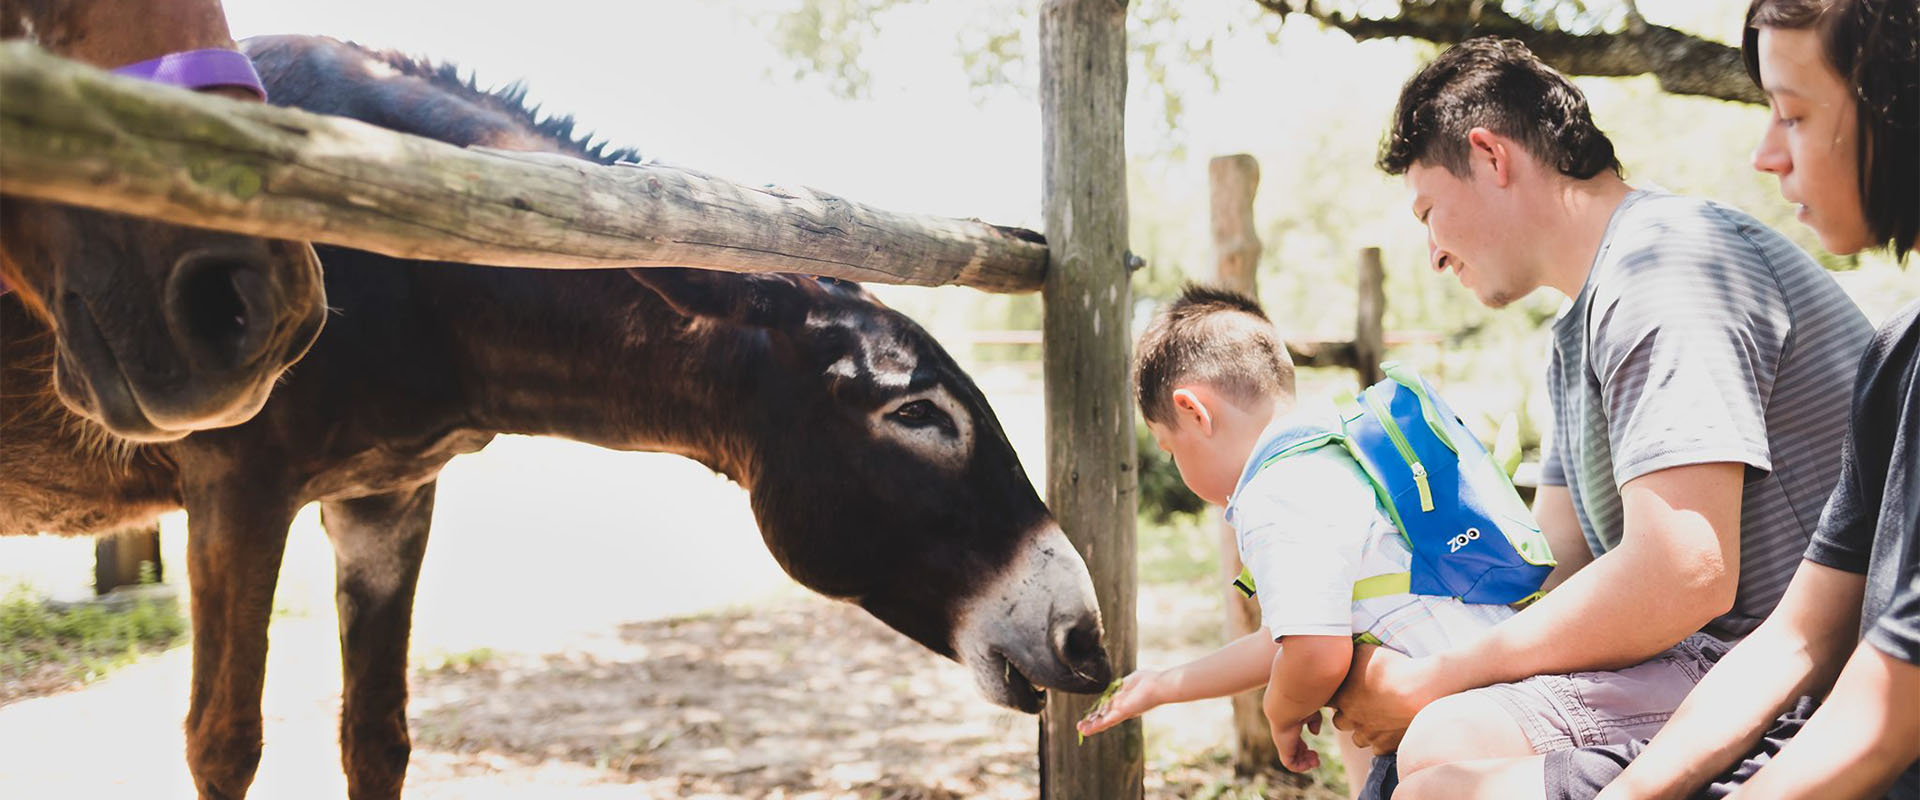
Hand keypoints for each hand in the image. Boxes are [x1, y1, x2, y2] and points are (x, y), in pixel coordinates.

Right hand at [1075, 669, 1160, 736]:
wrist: (1158, 686)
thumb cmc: (1148, 681)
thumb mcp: (1129, 682)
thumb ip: (1121, 686)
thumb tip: (1115, 688)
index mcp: (1123, 701)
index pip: (1107, 707)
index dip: (1097, 712)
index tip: (1088, 715)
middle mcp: (1122, 708)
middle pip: (1104, 716)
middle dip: (1092, 721)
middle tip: (1081, 726)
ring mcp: (1122, 712)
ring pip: (1104, 721)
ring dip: (1092, 726)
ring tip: (1080, 730)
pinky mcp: (1122, 713)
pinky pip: (1106, 721)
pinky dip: (1096, 726)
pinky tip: (1086, 730)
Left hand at [1270, 710, 1325, 772]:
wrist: (1286, 708)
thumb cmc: (1299, 706)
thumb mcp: (1311, 713)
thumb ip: (1315, 721)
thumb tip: (1315, 733)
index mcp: (1289, 729)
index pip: (1294, 743)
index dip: (1304, 749)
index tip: (1314, 751)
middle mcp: (1285, 738)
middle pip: (1294, 753)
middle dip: (1306, 758)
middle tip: (1317, 758)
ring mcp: (1283, 745)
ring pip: (1292, 760)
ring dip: (1306, 764)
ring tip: (1316, 762)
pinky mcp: (1284, 751)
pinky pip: (1290, 765)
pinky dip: (1301, 767)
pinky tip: (1310, 764)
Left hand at [1328, 644, 1447, 752]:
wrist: (1420, 690)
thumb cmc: (1393, 666)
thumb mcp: (1366, 651)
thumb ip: (1350, 657)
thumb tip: (1342, 653)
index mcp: (1341, 696)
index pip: (1325, 700)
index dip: (1333, 695)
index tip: (1343, 689)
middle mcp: (1350, 717)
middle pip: (1339, 722)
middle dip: (1347, 715)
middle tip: (1362, 705)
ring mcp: (1368, 734)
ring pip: (1358, 739)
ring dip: (1364, 730)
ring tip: (1378, 719)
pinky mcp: (1386, 745)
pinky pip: (1378, 749)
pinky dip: (1383, 741)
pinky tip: (1392, 730)